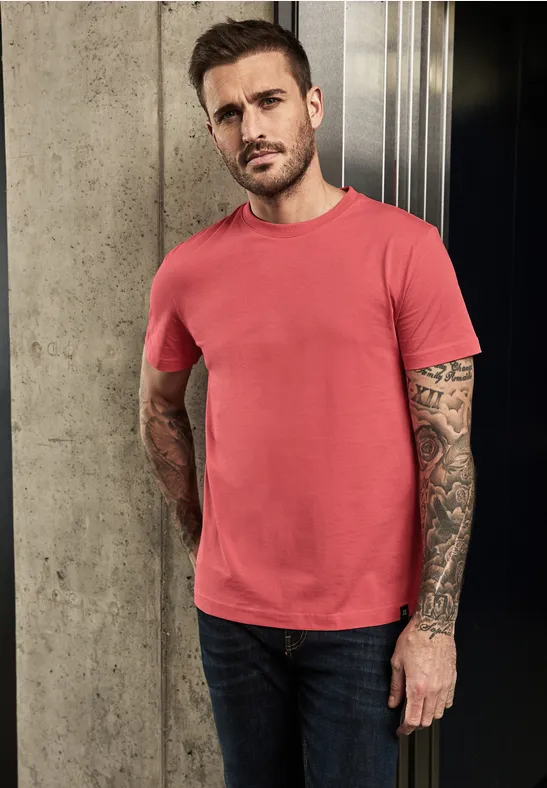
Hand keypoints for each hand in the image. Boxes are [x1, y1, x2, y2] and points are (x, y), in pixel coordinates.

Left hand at [388, 618, 456, 735]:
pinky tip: (432, 698)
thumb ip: (396, 686)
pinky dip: (440, 705)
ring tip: (419, 707)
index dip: (405, 729)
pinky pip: (448, 701)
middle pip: (426, 720)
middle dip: (416, 723)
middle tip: (407, 718)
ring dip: (428, 715)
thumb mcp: (397, 661)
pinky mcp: (452, 679)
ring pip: (438, 713)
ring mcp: (445, 686)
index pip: (413, 719)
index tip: (401, 731)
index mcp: (417, 687)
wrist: (434, 625)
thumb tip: (393, 702)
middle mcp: (433, 690)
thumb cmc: (415, 638)